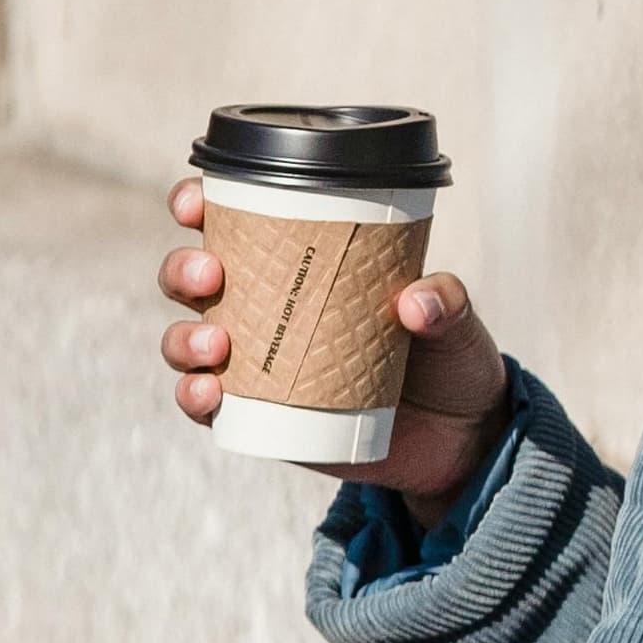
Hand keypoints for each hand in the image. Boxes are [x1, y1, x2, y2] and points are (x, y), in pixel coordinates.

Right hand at [158, 177, 515, 511]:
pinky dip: (195, 398)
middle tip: (212, 273)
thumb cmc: (449, 360)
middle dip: (183, 269)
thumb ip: (447, 300)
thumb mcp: (457, 321)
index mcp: (302, 264)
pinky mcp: (260, 416)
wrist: (458, 439)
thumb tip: (415, 301)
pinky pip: (207, 406)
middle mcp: (267, 309)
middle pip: (193, 279)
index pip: (234, 224)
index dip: (197, 205)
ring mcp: (258, 364)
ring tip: (218, 346)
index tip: (195, 203)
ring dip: (183, 339)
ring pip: (188, 341)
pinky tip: (209, 394)